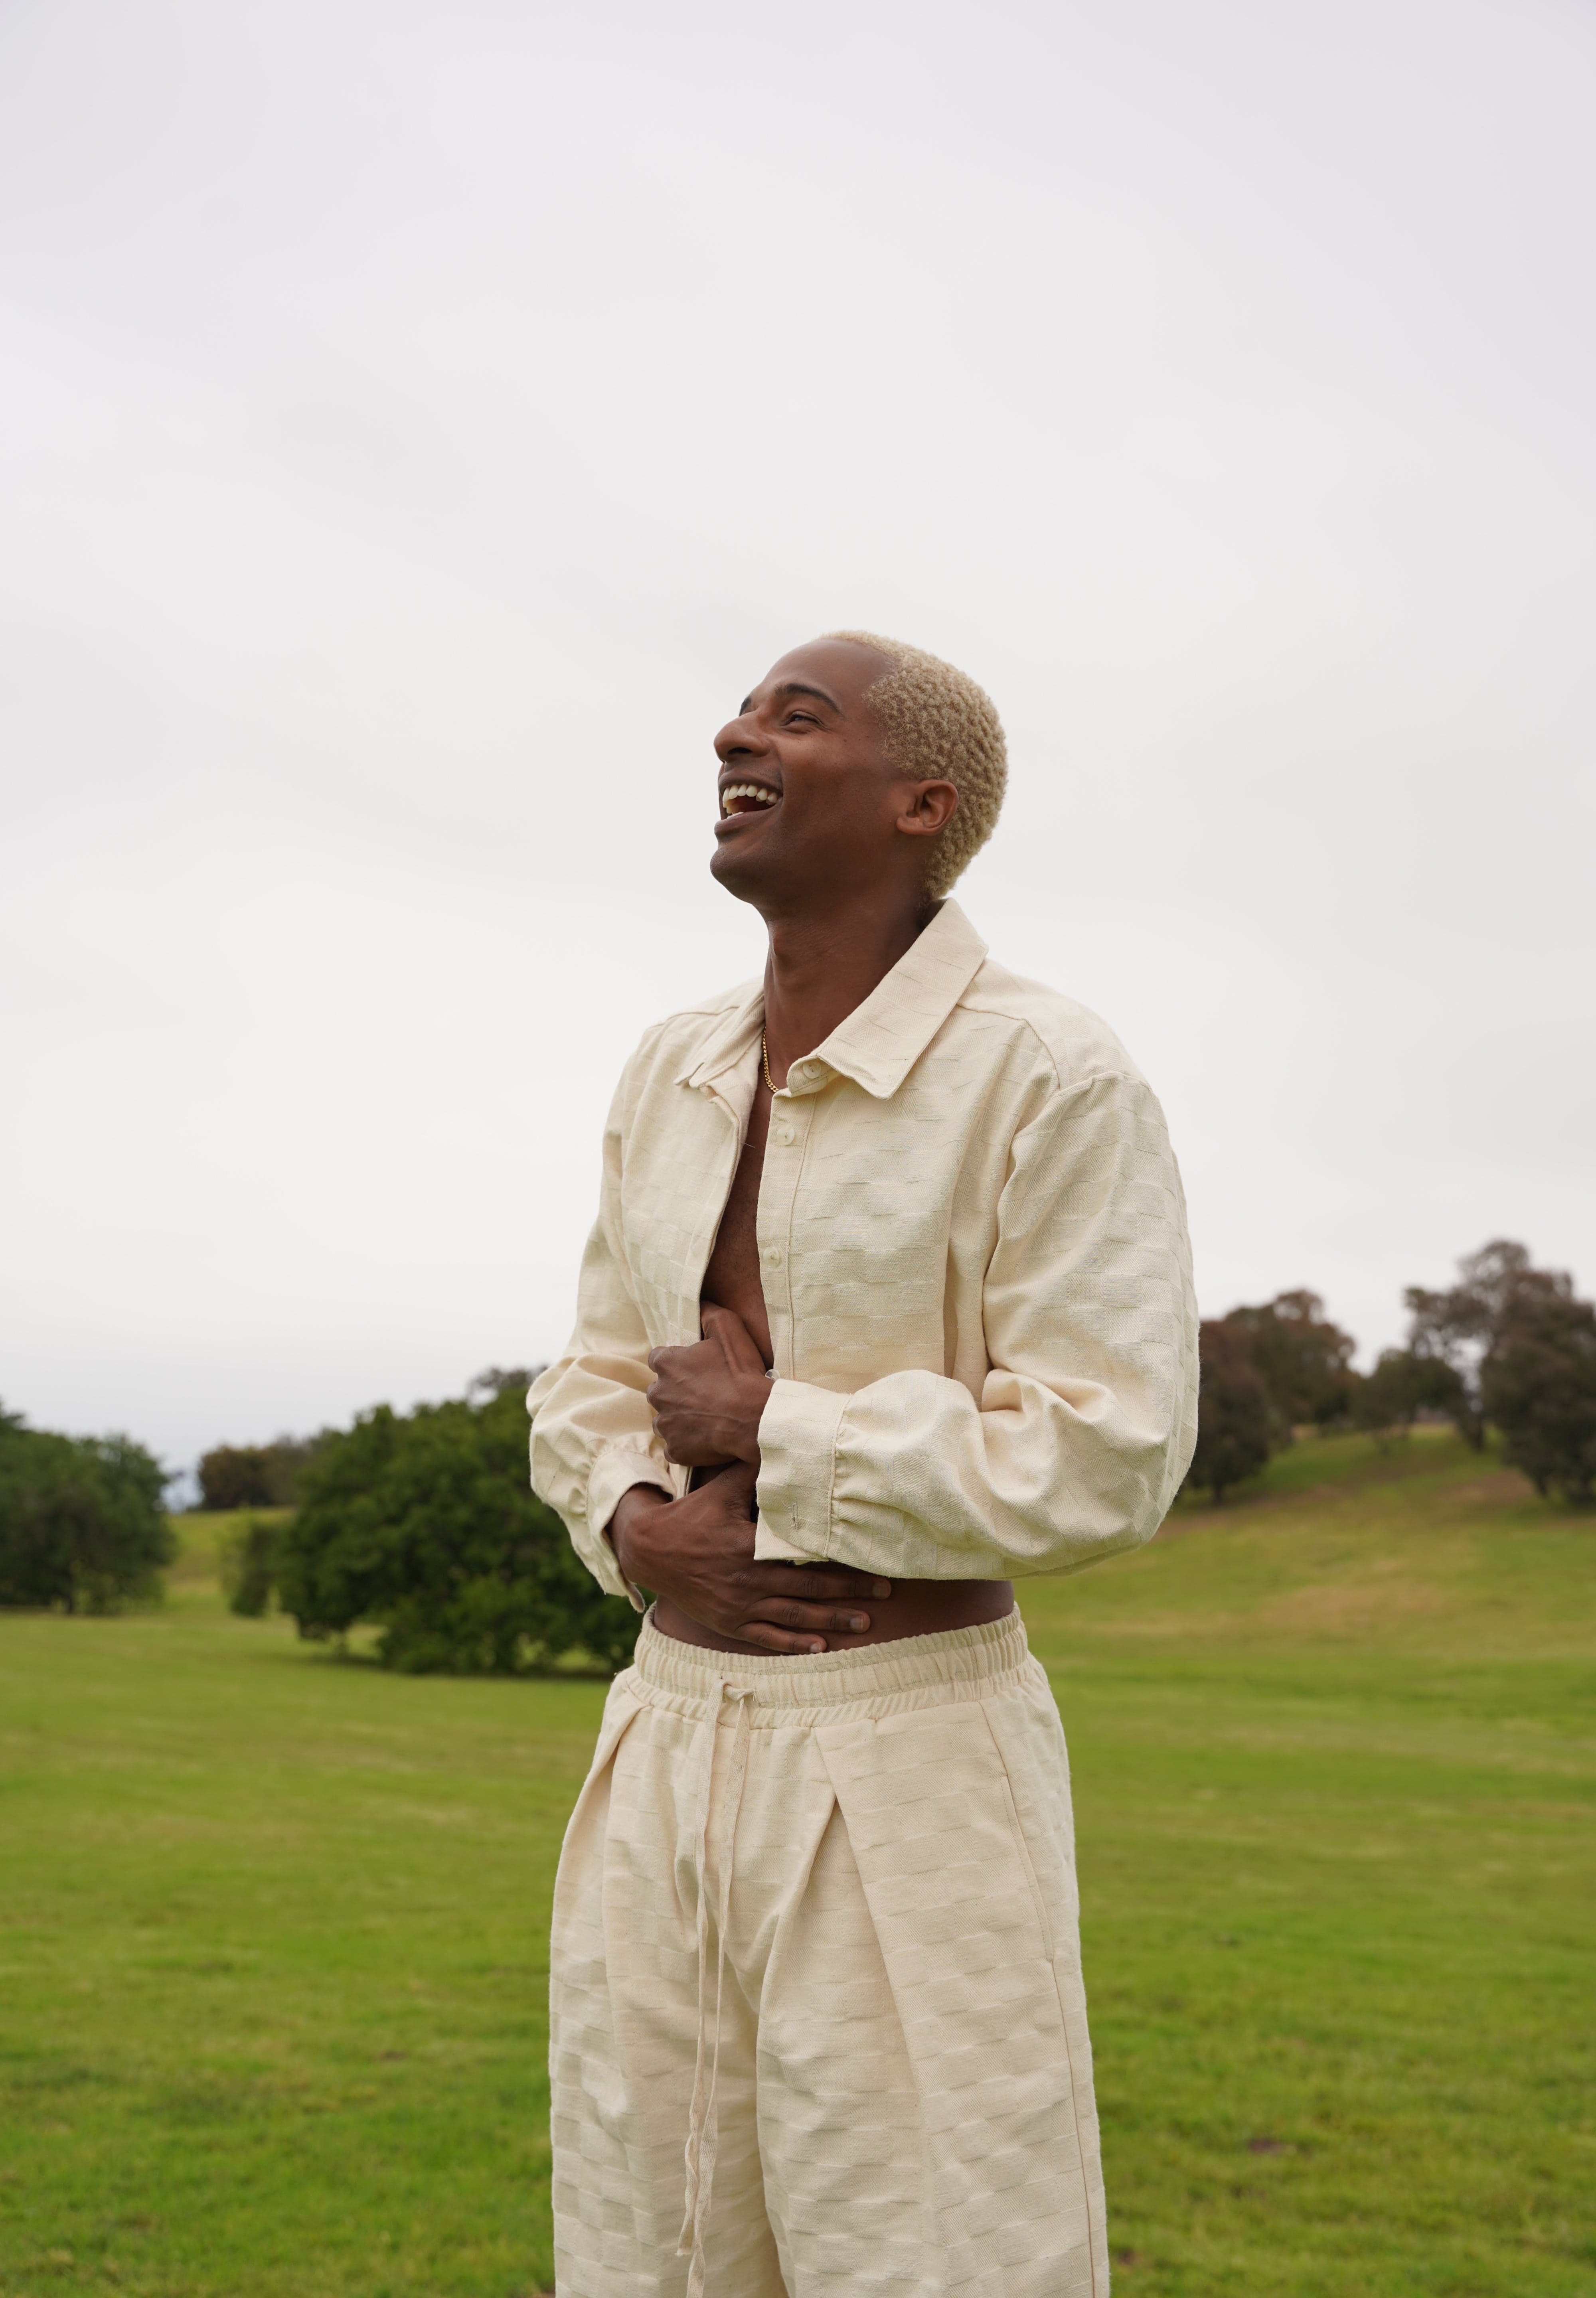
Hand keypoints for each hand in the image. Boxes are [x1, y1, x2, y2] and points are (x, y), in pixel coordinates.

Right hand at [609, 1468, 891, 1655]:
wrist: (651, 1551)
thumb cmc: (692, 1515)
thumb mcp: (721, 1490)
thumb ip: (754, 1474)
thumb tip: (784, 1447)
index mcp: (750, 1546)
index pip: (805, 1554)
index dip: (839, 1558)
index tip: (871, 1559)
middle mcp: (748, 1579)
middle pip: (808, 1588)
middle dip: (849, 1592)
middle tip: (886, 1593)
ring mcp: (739, 1604)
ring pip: (794, 1616)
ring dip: (831, 1620)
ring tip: (865, 1624)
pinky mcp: (730, 1622)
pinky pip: (767, 1637)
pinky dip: (794, 1644)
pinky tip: (820, 1648)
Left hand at [646, 1304, 770, 1468]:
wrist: (756, 1418)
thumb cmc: (742, 1373)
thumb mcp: (729, 1328)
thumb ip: (708, 1313)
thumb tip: (699, 1304)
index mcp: (666, 1364)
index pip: (658, 1359)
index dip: (678, 1363)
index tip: (697, 1369)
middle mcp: (658, 1393)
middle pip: (660, 1390)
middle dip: (677, 1391)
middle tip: (706, 1394)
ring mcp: (665, 1424)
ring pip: (667, 1419)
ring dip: (681, 1417)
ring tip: (709, 1416)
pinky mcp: (675, 1449)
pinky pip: (677, 1445)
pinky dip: (689, 1441)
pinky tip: (709, 1435)